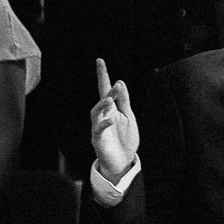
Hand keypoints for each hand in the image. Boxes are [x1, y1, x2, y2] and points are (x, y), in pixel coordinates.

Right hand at [91, 58, 138, 179]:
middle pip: (102, 99)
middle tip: (117, 85)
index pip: (105, 89)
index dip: (102, 75)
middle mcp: (103, 116)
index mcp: (111, 109)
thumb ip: (124, 101)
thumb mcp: (128, 117)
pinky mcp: (98, 140)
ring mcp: (98, 128)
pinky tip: (112, 119)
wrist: (123, 162)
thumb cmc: (125, 139)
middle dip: (107, 91)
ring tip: (109, 100)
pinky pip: (98, 130)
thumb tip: (119, 82)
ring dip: (102, 105)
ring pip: (95, 113)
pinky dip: (104, 124)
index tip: (100, 61)